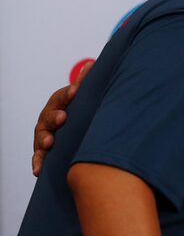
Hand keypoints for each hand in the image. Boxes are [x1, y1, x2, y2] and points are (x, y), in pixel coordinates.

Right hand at [32, 59, 92, 175]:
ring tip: (50, 142)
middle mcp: (48, 119)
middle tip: (62, 117)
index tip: (74, 91)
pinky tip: (38, 171)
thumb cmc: (75, 109)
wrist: (69, 124)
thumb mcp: (80, 96)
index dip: (68, 94)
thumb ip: (84, 83)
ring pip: (41, 137)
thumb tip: (92, 64)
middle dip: (54, 117)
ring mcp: (44, 135)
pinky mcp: (43, 151)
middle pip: (48, 117)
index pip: (62, 97)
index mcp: (58, 104)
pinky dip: (38, 163)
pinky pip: (39, 157)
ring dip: (44, 140)